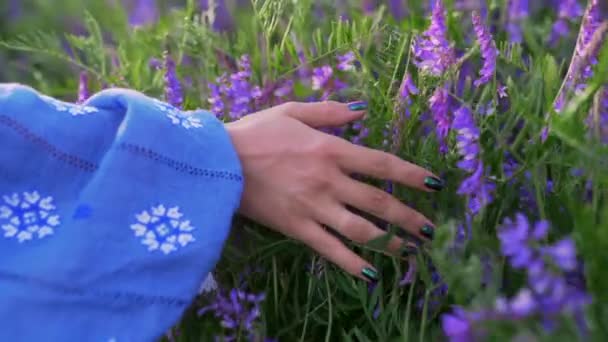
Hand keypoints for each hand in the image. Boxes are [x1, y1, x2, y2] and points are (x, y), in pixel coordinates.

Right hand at [225, 101, 443, 281]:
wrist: (217, 162)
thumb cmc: (255, 133)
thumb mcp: (291, 111)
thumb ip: (330, 112)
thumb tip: (362, 111)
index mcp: (330, 149)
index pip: (381, 164)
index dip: (412, 175)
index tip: (435, 185)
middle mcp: (328, 180)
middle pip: (379, 201)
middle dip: (409, 216)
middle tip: (430, 229)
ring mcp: (314, 207)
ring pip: (361, 229)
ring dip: (389, 242)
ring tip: (409, 251)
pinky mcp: (297, 228)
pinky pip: (331, 249)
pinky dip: (353, 263)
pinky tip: (372, 274)